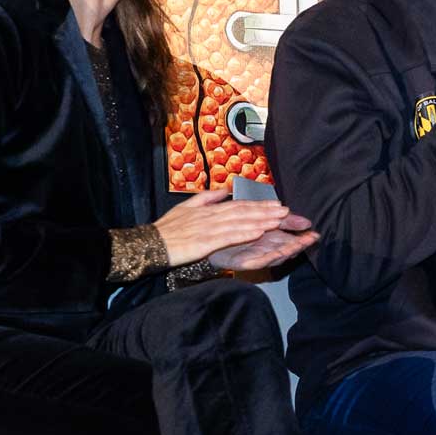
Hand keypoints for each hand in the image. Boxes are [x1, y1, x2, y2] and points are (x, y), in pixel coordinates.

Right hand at [153, 189, 305, 264]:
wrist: (149, 243)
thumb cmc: (166, 228)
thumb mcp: (185, 207)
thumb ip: (207, 198)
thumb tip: (224, 191)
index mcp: (208, 210)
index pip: (238, 205)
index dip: (258, 205)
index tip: (276, 204)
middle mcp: (211, 217)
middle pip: (242, 212)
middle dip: (265, 211)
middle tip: (286, 211)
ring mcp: (208, 229)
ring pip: (239, 223)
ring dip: (260, 221)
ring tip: (278, 220)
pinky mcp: (204, 243)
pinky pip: (227, 237)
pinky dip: (244, 233)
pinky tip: (258, 232)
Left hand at [208, 212, 318, 271]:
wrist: (204, 239)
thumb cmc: (227, 229)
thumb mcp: (249, 217)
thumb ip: (266, 213)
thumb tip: (285, 209)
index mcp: (265, 234)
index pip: (286, 231)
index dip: (298, 229)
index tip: (310, 225)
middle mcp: (262, 246)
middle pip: (285, 246)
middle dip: (299, 242)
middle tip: (311, 238)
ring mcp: (253, 256)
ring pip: (275, 255)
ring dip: (288, 250)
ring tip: (299, 245)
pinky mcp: (242, 264)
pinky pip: (258, 261)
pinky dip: (268, 256)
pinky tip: (275, 252)